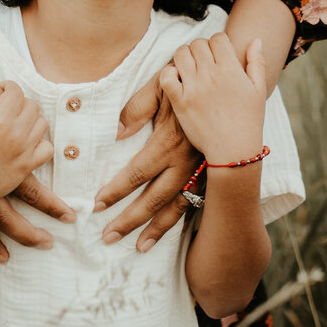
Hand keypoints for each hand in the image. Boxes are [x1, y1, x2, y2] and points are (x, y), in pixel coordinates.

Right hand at [0, 80, 52, 216]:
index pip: (16, 92)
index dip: (9, 86)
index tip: (2, 89)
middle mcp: (16, 134)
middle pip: (32, 106)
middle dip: (20, 101)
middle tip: (8, 105)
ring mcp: (24, 152)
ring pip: (41, 124)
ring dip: (31, 118)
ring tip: (16, 121)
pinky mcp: (27, 167)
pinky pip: (46, 148)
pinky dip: (40, 141)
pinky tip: (27, 140)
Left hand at [94, 88, 198, 252]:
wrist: (228, 79)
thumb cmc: (188, 80)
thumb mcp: (161, 84)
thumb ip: (137, 108)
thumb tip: (117, 134)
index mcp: (170, 141)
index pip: (138, 173)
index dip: (117, 190)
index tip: (98, 204)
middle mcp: (186, 161)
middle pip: (155, 198)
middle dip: (131, 220)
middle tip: (108, 236)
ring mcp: (202, 170)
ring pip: (178, 207)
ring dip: (157, 229)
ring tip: (139, 247)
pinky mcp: (211, 173)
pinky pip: (195, 202)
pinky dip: (181, 219)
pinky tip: (169, 231)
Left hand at [160, 34, 264, 165]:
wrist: (234, 152)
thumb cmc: (249, 122)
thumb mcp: (259, 90)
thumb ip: (256, 62)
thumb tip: (256, 40)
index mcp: (232, 70)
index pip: (217, 38)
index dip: (217, 43)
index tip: (217, 54)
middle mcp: (212, 75)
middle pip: (197, 44)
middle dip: (200, 49)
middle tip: (202, 62)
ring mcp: (194, 88)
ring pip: (180, 54)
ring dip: (183, 58)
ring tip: (189, 69)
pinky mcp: (180, 102)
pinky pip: (166, 76)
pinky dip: (168, 73)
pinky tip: (177, 81)